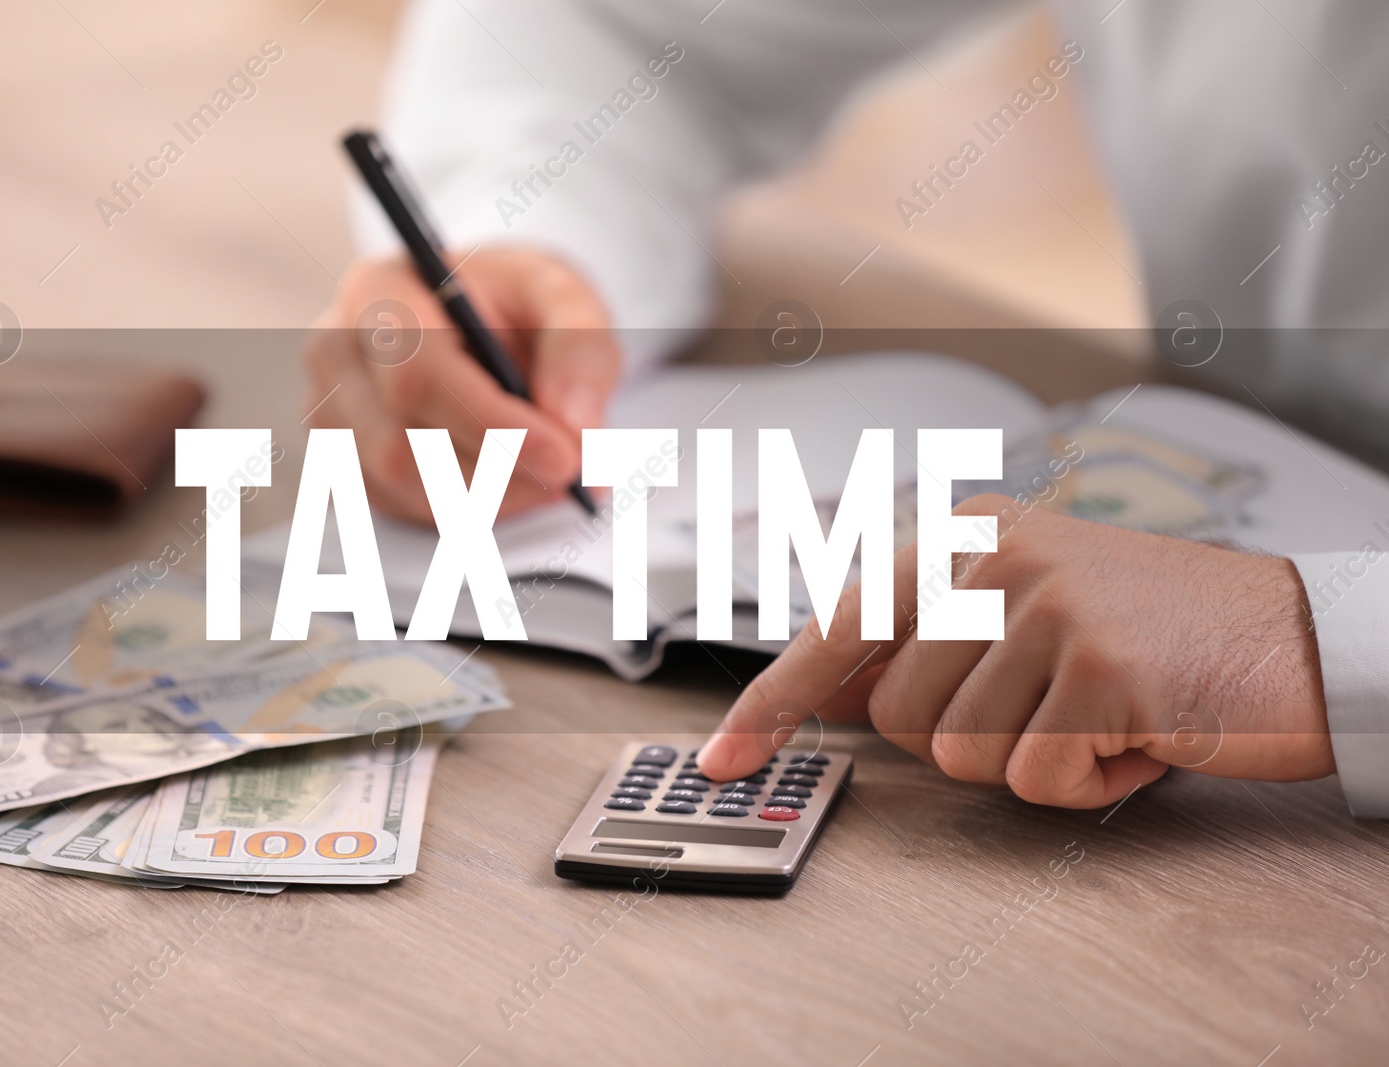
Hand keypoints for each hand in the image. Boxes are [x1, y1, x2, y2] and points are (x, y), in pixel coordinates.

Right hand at [304, 247, 621, 521]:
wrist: (483, 320)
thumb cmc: (516, 303)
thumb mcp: (564, 297)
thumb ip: (579, 349)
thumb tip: (573, 425)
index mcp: (379, 290)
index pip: (417, 373)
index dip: (492, 425)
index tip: (562, 458)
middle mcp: (336, 351)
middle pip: (403, 444)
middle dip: (499, 474)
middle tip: (570, 476)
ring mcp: (329, 411)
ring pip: (402, 487)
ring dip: (488, 497)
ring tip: (545, 473)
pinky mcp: (339, 461)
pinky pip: (400, 508)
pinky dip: (466, 508)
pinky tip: (505, 477)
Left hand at [697, 495, 1332, 807]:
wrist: (1297, 634)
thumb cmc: (1154, 631)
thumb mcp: (1030, 604)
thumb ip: (936, 635)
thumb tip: (837, 696)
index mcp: (967, 534)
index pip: (839, 627)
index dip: (775, 702)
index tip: (725, 758)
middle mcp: (993, 557)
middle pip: (901, 718)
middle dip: (971, 739)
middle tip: (1052, 703)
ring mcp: (1046, 606)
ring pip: (963, 756)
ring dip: (1035, 760)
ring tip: (1100, 709)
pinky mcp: (1098, 669)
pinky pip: (1037, 781)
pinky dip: (1087, 785)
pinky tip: (1136, 735)